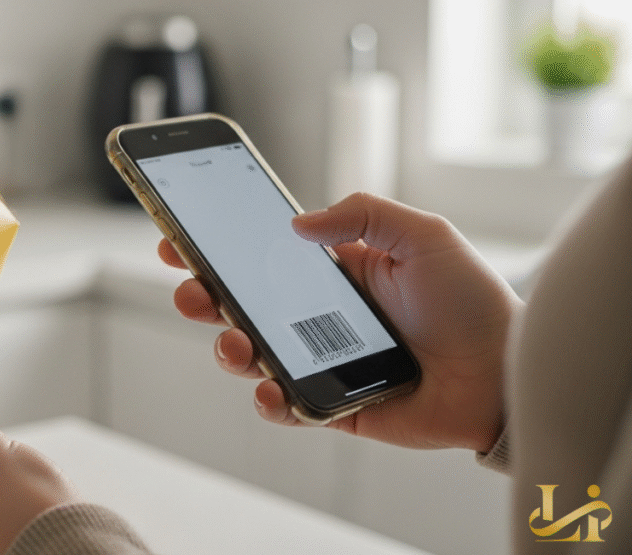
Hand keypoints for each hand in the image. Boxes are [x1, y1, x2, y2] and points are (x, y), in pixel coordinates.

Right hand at [160, 193, 522, 451]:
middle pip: (243, 306)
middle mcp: (319, 317)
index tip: (180, 239)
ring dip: (229, 348)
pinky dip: (268, 400)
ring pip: (253, 356)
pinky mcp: (331, 405)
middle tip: (189, 290)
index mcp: (335, 273)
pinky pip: (286, 406)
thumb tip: (298, 224)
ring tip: (235, 343)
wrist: (503, 374)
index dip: (219, 250)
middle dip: (205, 297)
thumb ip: (364, 214)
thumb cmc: (472, 302)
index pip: (263, 258)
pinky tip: (270, 388)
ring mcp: (321, 362)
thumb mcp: (424, 236)